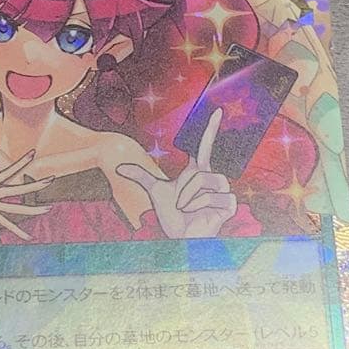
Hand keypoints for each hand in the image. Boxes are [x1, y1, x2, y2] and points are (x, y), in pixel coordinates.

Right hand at [0, 149, 54, 240]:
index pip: (6, 171)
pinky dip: (16, 230)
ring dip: (32, 208)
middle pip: (15, 185)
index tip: (32, 154)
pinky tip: (28, 236)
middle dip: (34, 184)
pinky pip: (3, 222)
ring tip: (48, 208)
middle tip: (52, 179)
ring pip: (14, 204)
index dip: (20, 163)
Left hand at [116, 109, 236, 238]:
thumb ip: (140, 176)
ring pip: (205, 181)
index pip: (205, 145)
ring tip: (187, 208)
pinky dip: (199, 206)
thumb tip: (119, 167)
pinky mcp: (229, 204)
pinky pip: (213, 197)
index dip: (210, 129)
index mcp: (198, 171)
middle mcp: (213, 177)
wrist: (180, 237)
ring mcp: (223, 191)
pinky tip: (199, 214)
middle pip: (198, 171)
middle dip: (183, 189)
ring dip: (189, 198)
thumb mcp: (155, 191)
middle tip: (180, 203)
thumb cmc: (171, 215)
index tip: (216, 111)